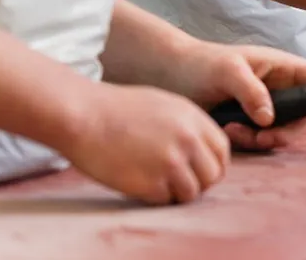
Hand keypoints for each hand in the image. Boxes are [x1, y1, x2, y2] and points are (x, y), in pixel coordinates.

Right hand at [58, 82, 230, 204]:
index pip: (222, 151)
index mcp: (193, 118)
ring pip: (192, 193)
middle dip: (198, 182)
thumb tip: (203, 151)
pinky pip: (166, 201)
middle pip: (213, 175)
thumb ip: (188, 126)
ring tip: (153, 180)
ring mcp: (171, 163)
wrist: (83, 116)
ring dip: (176, 192)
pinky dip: (155, 197)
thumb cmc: (116, 109)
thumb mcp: (163, 105)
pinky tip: (138, 182)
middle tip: (176, 180)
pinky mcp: (152, 183)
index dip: (212, 163)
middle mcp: (188, 140)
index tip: (198, 169)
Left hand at [161, 40, 305, 151]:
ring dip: (264, 139)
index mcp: (282, 68)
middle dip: (286, 131)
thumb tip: (269, 119)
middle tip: (262, 137)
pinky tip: (228, 132)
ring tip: (235, 132)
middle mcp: (279, 88)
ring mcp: (265, 108)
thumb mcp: (227, 70)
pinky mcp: (250, 125)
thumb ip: (251, 90)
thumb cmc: (201, 64)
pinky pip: (261, 140)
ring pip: (282, 132)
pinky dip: (249, 142)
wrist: (170, 76)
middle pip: (305, 116)